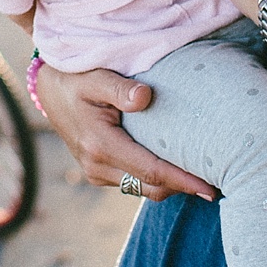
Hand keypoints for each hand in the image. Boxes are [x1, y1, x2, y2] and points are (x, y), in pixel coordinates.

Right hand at [36, 63, 215, 202]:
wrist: (49, 90)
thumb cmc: (77, 78)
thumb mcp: (96, 77)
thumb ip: (119, 88)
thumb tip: (145, 96)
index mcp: (99, 145)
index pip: (151, 171)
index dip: (183, 181)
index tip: (210, 188)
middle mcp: (96, 166)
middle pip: (151, 188)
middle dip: (183, 188)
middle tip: (217, 181)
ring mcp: (96, 173)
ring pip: (142, 189)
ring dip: (170, 185)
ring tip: (201, 174)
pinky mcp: (98, 173)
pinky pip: (132, 183)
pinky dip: (154, 179)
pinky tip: (174, 166)